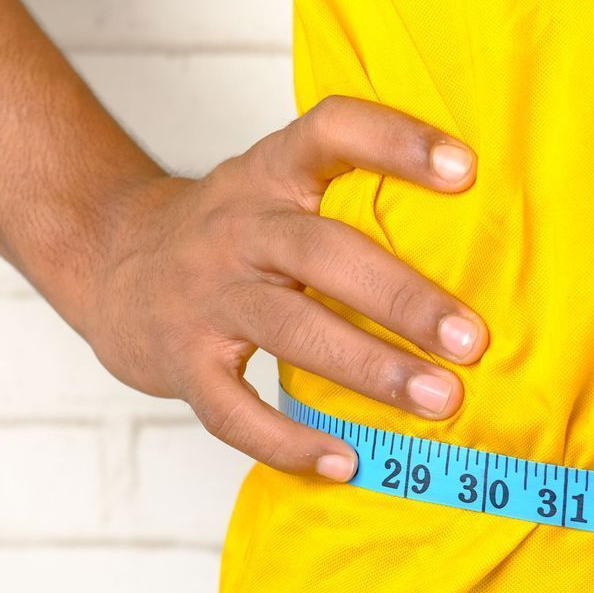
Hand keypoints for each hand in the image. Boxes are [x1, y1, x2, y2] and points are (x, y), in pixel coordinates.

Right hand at [83, 95, 486, 478]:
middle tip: (472, 339)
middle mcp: (238, 226)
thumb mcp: (278, 185)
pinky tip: (348, 460)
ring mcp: (206, 296)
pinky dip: (290, 440)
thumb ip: (353, 194)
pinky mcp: (181, 362)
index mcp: (272, 173)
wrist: (109, 260)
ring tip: (440, 401)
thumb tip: (484, 235)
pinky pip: (234, 410)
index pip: (330, 132)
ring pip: (289, 329)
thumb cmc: (233, 229)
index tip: (465, 169)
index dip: (394, 142)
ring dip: (370, 368)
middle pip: (321, 252)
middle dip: (402, 297)